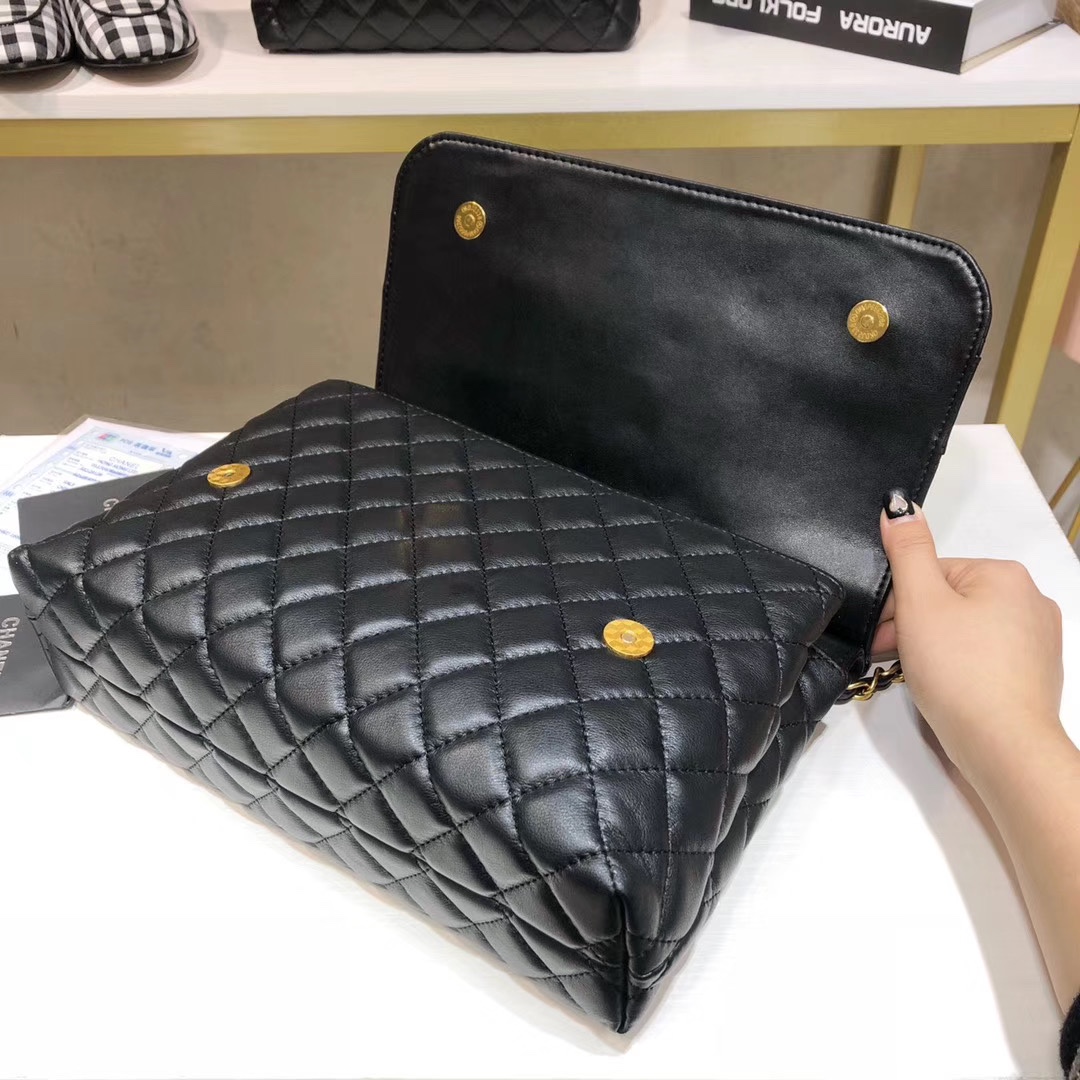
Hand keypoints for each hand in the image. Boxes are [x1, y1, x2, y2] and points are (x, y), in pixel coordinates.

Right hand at [873, 492, 1064, 788]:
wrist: (1004, 747)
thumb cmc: (959, 669)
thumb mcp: (921, 602)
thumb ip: (907, 550)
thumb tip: (899, 503)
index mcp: (1005, 574)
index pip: (932, 573)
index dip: (898, 602)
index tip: (879, 634)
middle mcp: (1030, 600)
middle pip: (949, 601)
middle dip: (912, 626)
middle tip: (886, 657)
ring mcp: (1037, 641)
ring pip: (964, 631)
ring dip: (930, 647)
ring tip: (912, 676)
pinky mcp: (1034, 675)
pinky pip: (983, 658)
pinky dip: (958, 668)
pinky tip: (942, 690)